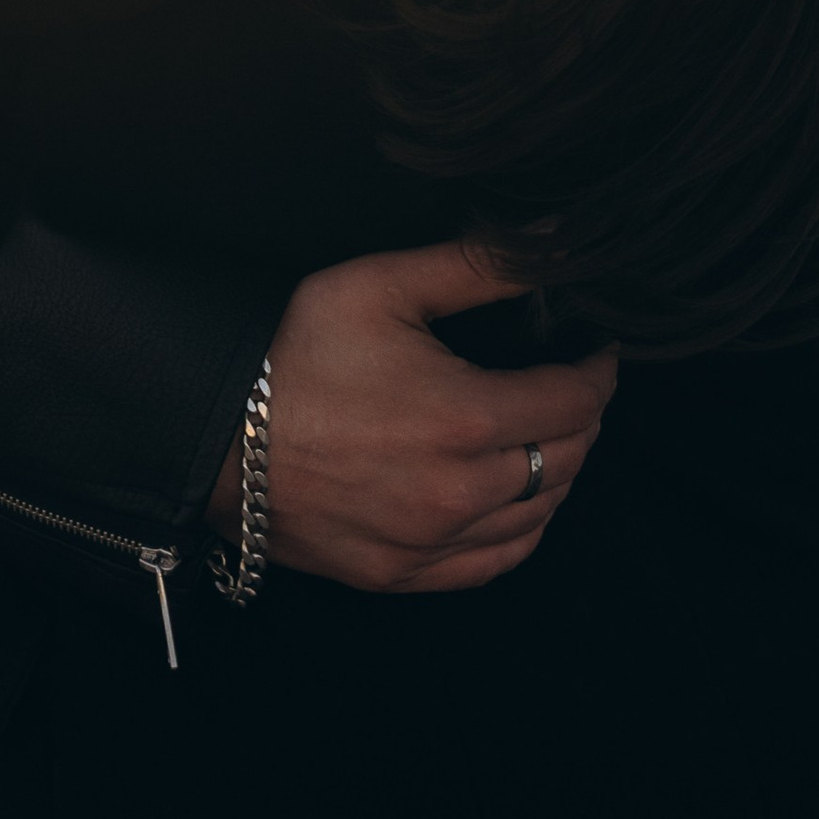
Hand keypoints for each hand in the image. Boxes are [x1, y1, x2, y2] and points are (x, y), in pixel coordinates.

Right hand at [212, 241, 615, 595]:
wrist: (219, 436)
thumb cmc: (298, 352)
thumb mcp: (384, 285)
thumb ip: (477, 266)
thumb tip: (554, 242)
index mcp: (466, 417)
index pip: (574, 402)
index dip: (599, 372)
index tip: (600, 351)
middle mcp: (461, 492)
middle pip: (566, 461)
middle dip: (584, 419)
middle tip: (575, 387)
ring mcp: (432, 544)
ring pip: (539, 516)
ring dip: (559, 473)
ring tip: (550, 436)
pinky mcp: (402, 576)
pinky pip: (494, 564)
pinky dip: (524, 531)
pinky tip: (519, 503)